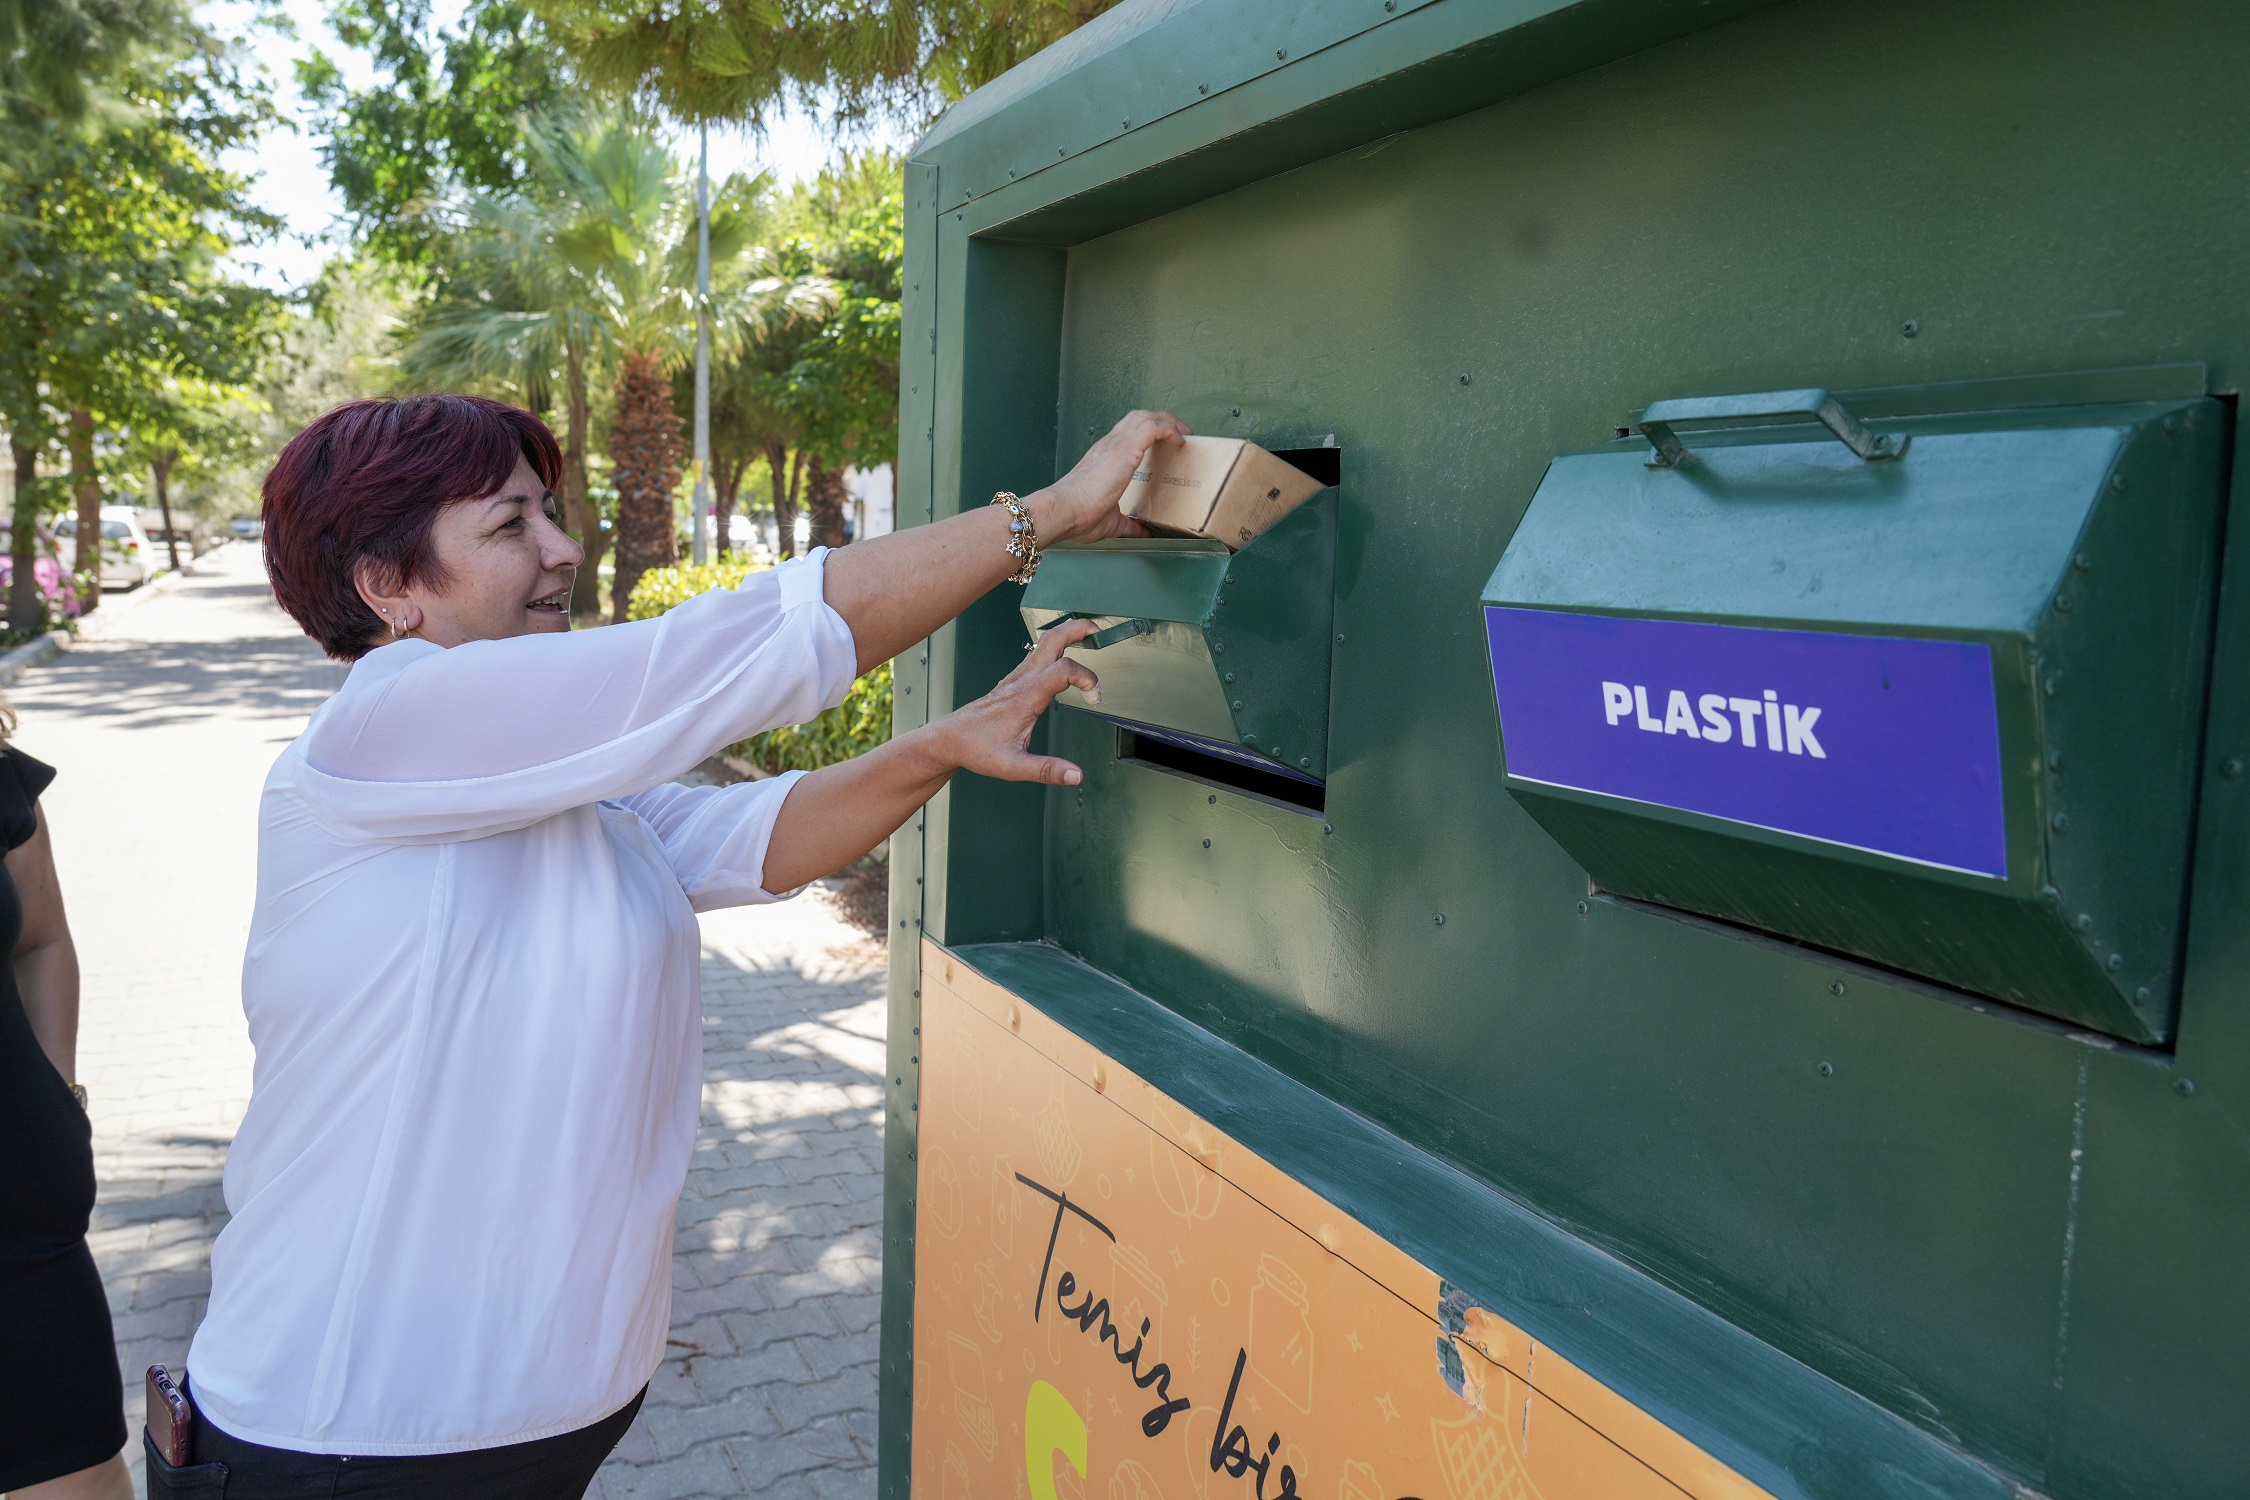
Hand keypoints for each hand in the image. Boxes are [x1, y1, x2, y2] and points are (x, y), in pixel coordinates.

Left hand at [924, 617, 1102, 784]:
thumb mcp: (1012, 767)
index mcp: (1026, 697)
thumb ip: (1046, 770)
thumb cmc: (977, 749)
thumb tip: (1076, 775)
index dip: (1087, 678)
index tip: (1095, 698)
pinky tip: (1062, 657)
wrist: (950, 739)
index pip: (1064, 670)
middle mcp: (1022, 681)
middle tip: (1099, 629)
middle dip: (1078, 629)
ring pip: (1044, 643)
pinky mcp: (1013, 681)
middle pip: (1052, 640)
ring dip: (1067, 633)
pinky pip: (1037, 654)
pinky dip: (1056, 647)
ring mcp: (1017, 678)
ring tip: (1089, 634)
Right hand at [1031, 409, 1190, 544]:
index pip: (1128, 434)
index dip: (1149, 433)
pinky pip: (1152, 427)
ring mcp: (1115, 445)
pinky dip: (1169, 429)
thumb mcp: (1111, 521)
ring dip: (1169, 421)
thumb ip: (1129, 525)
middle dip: (1163, 420)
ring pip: (1145, 416)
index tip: (1166, 443)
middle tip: (1181, 434)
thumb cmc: (1077, 515)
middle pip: (1138, 417)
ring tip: (1184, 433)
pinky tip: (1180, 441)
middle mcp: (1109, 446)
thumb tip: (1143, 532)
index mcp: (1104, 459)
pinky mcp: (1124, 450)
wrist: (1063, 510)